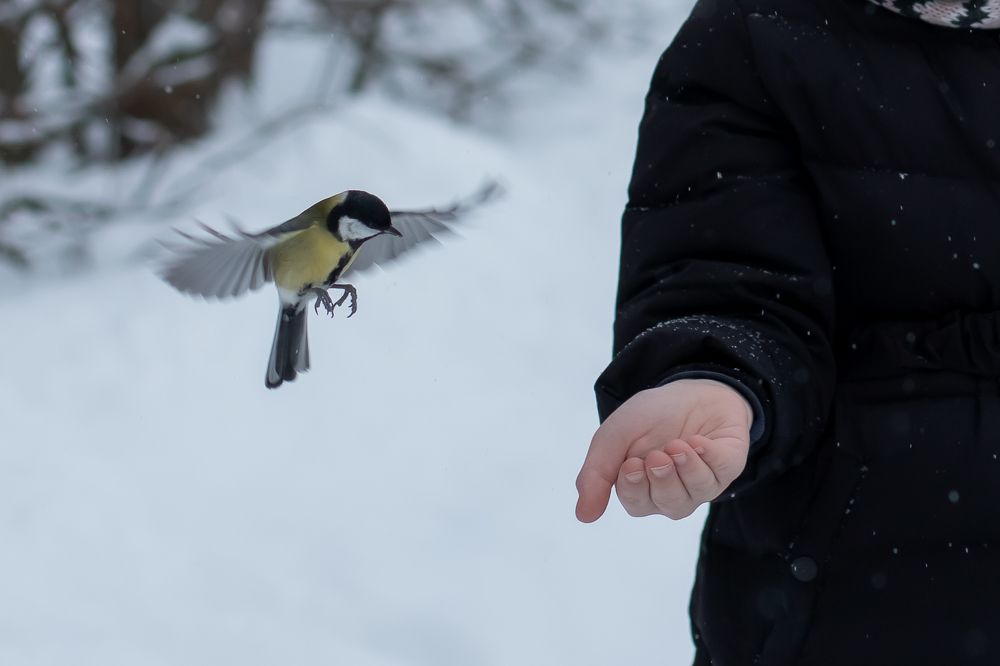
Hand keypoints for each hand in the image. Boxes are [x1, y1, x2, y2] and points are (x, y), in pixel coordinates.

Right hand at [575, 378, 752, 521]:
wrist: (687, 389)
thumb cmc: (649, 417)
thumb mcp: (614, 436)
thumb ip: (596, 474)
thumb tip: (583, 516)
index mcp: (644, 488)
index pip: (637, 504)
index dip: (635, 488)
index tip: (631, 464)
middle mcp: (675, 491)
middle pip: (670, 504)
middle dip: (663, 480)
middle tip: (657, 455)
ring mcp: (704, 481)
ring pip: (697, 492)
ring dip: (686, 468)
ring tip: (677, 445)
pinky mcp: (728, 465)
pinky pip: (722, 471)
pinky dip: (709, 456)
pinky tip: (698, 441)